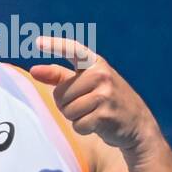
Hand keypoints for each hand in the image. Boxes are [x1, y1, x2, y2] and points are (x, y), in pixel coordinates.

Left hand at [29, 36, 159, 154]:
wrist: (138, 124)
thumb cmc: (106, 100)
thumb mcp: (86, 83)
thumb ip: (59, 76)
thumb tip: (34, 70)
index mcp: (96, 64)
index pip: (74, 51)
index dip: (56, 46)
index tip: (38, 42)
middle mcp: (101, 74)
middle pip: (60, 94)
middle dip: (67, 104)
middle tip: (87, 105)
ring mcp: (105, 93)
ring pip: (67, 110)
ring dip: (76, 117)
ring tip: (94, 113)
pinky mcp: (105, 114)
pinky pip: (77, 124)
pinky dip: (83, 128)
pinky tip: (98, 123)